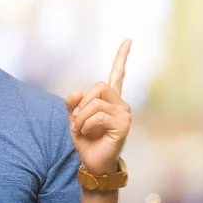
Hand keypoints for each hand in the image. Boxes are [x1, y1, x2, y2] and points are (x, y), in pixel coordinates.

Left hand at [66, 39, 131, 174]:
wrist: (92, 163)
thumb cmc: (86, 140)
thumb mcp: (74, 118)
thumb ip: (73, 103)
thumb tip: (76, 93)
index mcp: (110, 99)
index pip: (118, 74)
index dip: (122, 56)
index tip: (128, 40)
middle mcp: (120, 103)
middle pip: (98, 86)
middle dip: (82, 103)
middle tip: (77, 120)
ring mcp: (124, 114)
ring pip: (95, 102)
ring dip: (81, 116)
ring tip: (81, 129)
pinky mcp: (123, 125)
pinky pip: (98, 115)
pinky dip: (86, 124)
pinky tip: (87, 133)